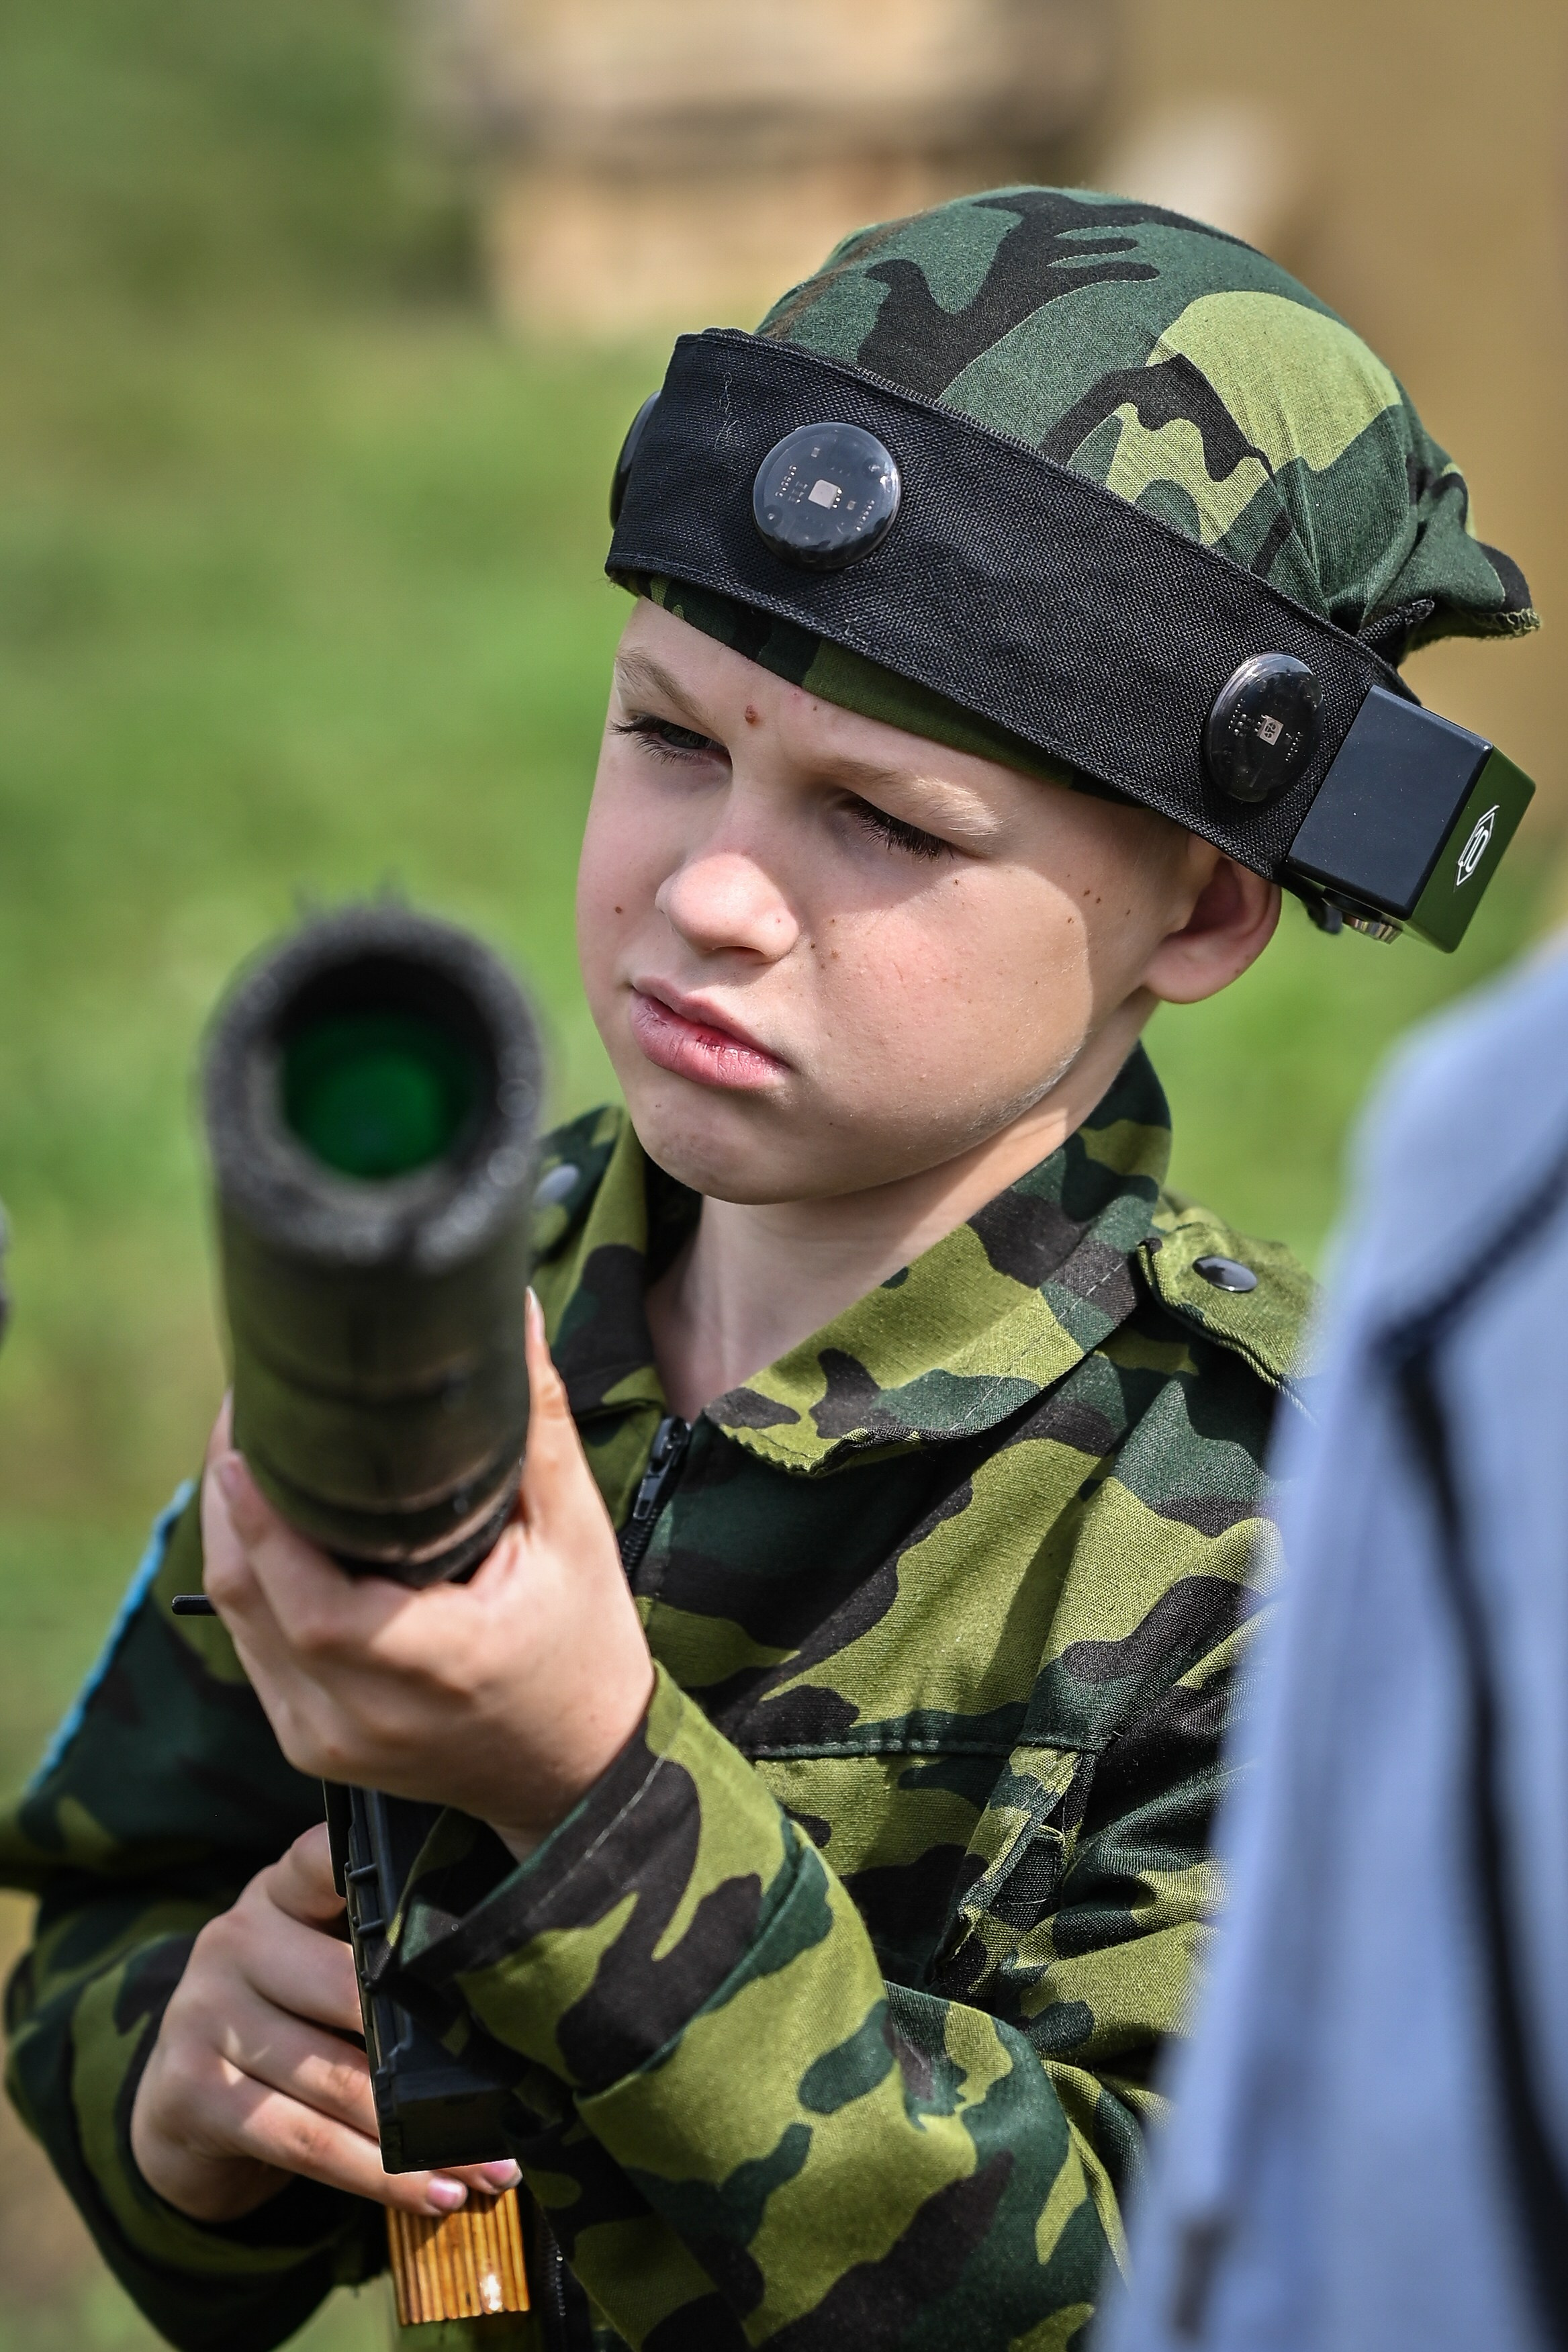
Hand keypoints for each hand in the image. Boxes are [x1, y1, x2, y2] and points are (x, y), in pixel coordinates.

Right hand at [130, 1825, 520, 2222]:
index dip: (380, 1872)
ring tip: (495, 2167)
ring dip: (425, 2135)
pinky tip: (434, 2193)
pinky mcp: (191, 2092)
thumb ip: (382, 1953)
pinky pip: (306, 2141)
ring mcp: (204, 2013)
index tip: (458, 1896)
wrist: (184, 2102)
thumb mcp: (320, 1963)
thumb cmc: (290, 2019)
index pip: (328, 1859)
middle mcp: (235, 1938)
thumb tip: (500, 1996)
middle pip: (353, 1990)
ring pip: (340, 2082)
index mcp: (279, 1891)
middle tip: (520, 2094)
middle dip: (439, 2053)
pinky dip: (379, 2176)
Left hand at [201, 1293, 653, 1854]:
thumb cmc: (586, 1646)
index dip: (261, 1515)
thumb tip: (508, 1312)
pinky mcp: (311, 1746)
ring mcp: (327, 1742)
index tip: (249, 1430)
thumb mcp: (576, 1535)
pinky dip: (248, 1583)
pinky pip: (252, 1652)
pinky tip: (262, 1527)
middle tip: (243, 1415)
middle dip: (231, 1499)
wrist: (580, 1776)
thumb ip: (535, 1427)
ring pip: (237, 1623)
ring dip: (229, 1535)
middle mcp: (365, 1718)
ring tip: (246, 1455)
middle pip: (251, 1599)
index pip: (308, 1599)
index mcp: (437, 1667)